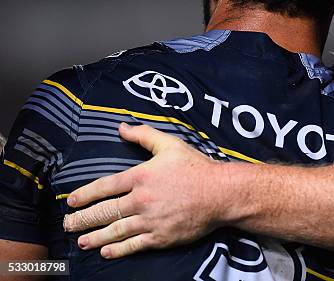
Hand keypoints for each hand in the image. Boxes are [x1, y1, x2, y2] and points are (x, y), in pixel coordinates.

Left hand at [63, 123, 230, 258]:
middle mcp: (141, 200)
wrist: (220, 193)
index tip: (72, 201)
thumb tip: (121, 127)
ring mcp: (150, 221)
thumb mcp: (169, 144)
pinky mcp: (161, 237)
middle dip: (82, 220)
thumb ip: (144, 135)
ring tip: (81, 241)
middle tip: (68, 225)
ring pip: (115, 231)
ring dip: (95, 237)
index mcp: (140, 177)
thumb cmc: (196, 167)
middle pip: (104, 212)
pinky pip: (133, 245)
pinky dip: (117, 250)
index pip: (105, 187)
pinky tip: (106, 251)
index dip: (85, 195)